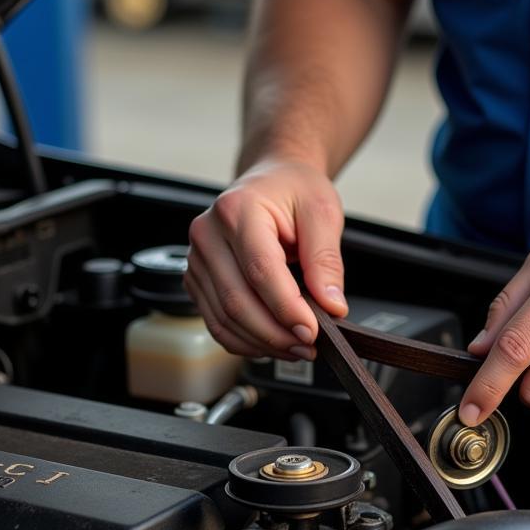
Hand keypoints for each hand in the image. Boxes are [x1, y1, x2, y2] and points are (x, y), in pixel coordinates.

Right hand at [184, 159, 347, 360]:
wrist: (271, 181)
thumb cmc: (294, 191)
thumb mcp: (322, 213)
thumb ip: (326, 260)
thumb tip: (331, 305)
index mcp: (237, 210)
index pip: (260, 271)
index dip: (286, 308)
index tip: (312, 331)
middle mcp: (208, 234)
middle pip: (236, 301)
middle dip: (275, 334)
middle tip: (308, 346)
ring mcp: (198, 260)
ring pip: (224, 319)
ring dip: (262, 343)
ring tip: (296, 347)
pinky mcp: (198, 281)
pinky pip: (217, 323)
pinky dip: (246, 342)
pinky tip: (273, 344)